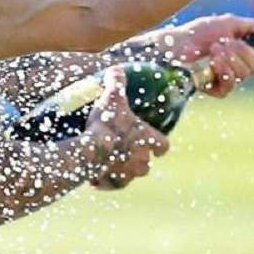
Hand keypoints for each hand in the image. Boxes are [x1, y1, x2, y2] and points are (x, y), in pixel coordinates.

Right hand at [82, 68, 169, 190]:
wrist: (90, 151)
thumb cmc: (106, 124)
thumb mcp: (112, 98)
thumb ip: (116, 82)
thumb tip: (116, 69)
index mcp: (148, 140)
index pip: (163, 145)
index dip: (159, 144)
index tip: (154, 143)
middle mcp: (142, 160)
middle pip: (147, 163)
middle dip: (138, 157)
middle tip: (125, 149)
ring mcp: (129, 174)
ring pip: (132, 174)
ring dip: (124, 169)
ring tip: (110, 161)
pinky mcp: (114, 184)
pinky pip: (113, 183)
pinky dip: (107, 179)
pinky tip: (97, 173)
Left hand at [153, 15, 253, 97]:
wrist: (176, 43)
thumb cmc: (198, 32)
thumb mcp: (228, 22)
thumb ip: (250, 26)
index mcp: (244, 53)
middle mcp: (238, 68)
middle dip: (243, 51)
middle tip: (222, 42)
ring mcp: (226, 79)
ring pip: (245, 75)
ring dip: (230, 58)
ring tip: (214, 49)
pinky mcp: (214, 89)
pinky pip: (230, 86)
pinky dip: (224, 71)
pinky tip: (214, 62)